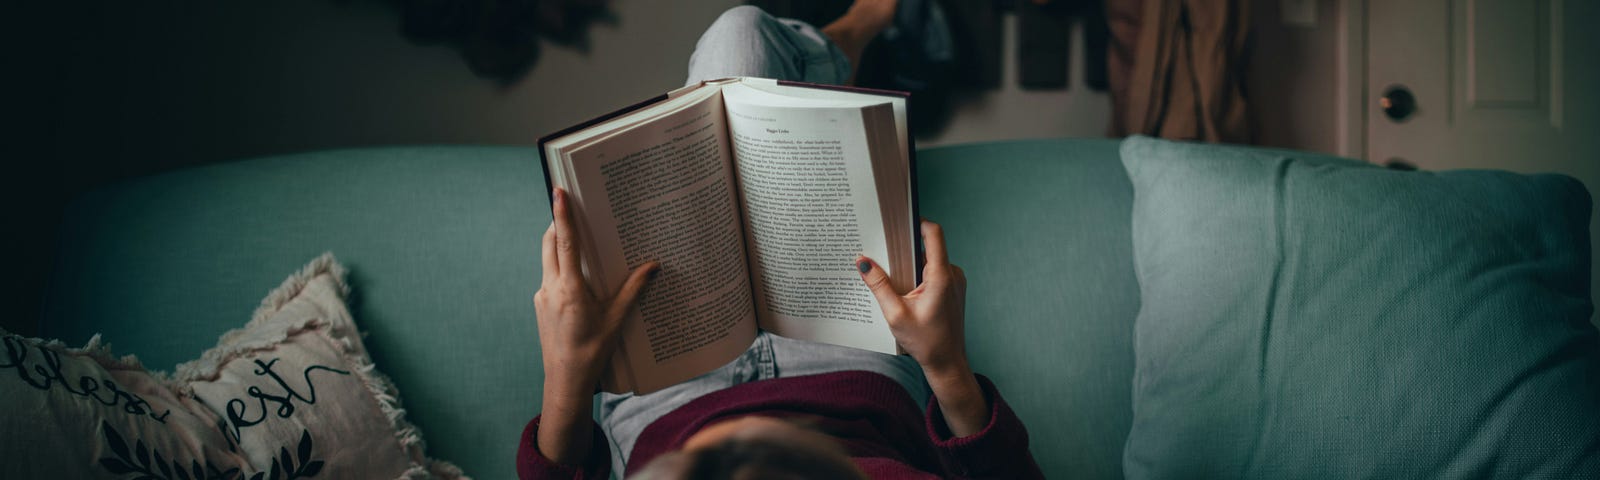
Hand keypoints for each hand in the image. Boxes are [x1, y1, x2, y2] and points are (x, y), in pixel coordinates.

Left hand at [534, 188, 656, 463]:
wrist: (565, 380)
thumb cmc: (592, 352)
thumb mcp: (616, 320)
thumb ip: (633, 290)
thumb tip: (653, 266)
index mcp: (570, 288)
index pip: (565, 241)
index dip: (562, 214)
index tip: (558, 191)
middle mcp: (551, 288)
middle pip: (550, 243)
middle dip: (558, 223)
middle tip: (570, 207)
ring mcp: (542, 296)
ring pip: (547, 259)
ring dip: (559, 245)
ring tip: (578, 239)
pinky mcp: (540, 304)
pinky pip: (549, 276)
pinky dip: (560, 267)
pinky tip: (578, 276)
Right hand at [858, 220, 987, 436]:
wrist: (947, 363)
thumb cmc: (925, 342)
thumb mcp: (895, 314)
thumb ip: (878, 285)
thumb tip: (862, 261)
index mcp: (941, 276)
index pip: (933, 233)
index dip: (916, 221)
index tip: (897, 220)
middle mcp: (952, 274)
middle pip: (928, 245)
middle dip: (905, 246)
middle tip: (883, 249)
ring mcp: (955, 281)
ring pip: (931, 259)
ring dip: (911, 263)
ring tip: (890, 273)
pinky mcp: (953, 288)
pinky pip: (935, 271)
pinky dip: (918, 274)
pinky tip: (903, 288)